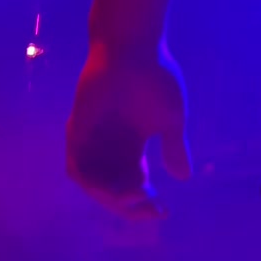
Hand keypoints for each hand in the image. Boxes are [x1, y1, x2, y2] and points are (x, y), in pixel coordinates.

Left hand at [66, 40, 191, 217]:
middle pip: (114, 190)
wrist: (132, 47)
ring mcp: (93, 140)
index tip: (164, 213)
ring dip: (112, 198)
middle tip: (150, 207)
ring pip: (95, 184)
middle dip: (131, 206)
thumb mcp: (172, 118)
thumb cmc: (156, 77)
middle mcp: (111, 147)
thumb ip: (174, 148)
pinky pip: (76, 167)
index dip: (147, 202)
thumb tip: (184, 178)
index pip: (135, 184)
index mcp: (133, 144)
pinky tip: (113, 188)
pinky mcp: (78, 130)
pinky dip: (91, 183)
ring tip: (133, 196)